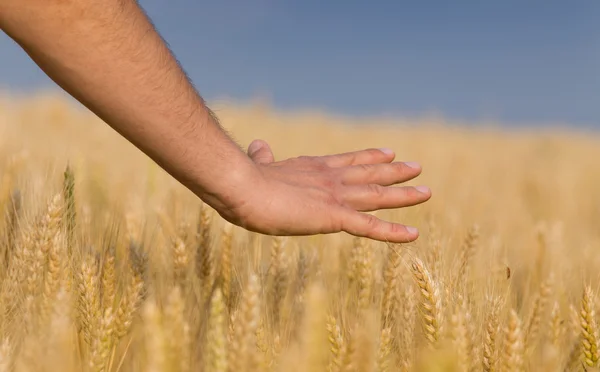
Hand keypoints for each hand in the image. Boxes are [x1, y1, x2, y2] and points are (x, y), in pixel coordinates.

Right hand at [222, 139, 431, 242]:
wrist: (243, 186)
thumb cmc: (245, 179)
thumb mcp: (259, 166)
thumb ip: (263, 157)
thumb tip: (258, 144)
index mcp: (313, 168)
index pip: (349, 161)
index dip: (370, 157)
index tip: (389, 152)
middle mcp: (331, 178)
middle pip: (370, 174)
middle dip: (395, 171)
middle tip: (417, 167)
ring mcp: (335, 196)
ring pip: (378, 196)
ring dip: (404, 195)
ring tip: (427, 192)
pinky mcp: (334, 217)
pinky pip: (370, 227)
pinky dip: (393, 232)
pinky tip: (413, 234)